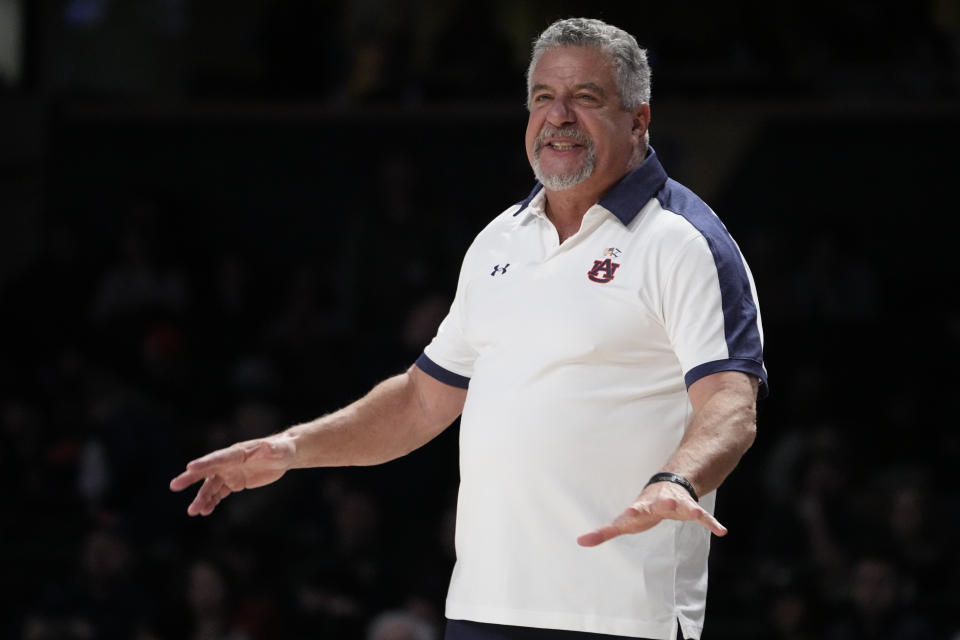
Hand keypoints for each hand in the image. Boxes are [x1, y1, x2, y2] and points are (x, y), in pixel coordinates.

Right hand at [169, 436, 295, 515]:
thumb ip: (271, 449)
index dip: (205, 462)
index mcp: (238, 452)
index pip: (218, 457)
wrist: (284, 455)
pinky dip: (212, 501)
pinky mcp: (234, 482)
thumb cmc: (282, 449)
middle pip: (207, 470)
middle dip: (191, 478)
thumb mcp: (279, 450)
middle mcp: (229, 462)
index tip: (189, 467)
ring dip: (202, 498)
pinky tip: (205, 511)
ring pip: (211, 486)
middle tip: (174, 486)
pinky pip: (219, 493)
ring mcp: (230, 472)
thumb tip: (265, 446)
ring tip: (193, 511)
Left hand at [577, 480, 726, 545]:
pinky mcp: (692, 509)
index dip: (633, 512)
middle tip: (668, 503)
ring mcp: (678, 505)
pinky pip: (704, 517)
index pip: (636, 510)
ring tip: (698, 513)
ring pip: (686, 506)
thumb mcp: (624, 522)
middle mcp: (661, 503)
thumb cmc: (642, 509)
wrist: (668, 486)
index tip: (630, 512)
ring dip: (691, 509)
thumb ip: (604, 532)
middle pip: (661, 504)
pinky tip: (722, 531)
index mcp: (643, 507)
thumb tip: (579, 542)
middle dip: (664, 504)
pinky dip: (712, 523)